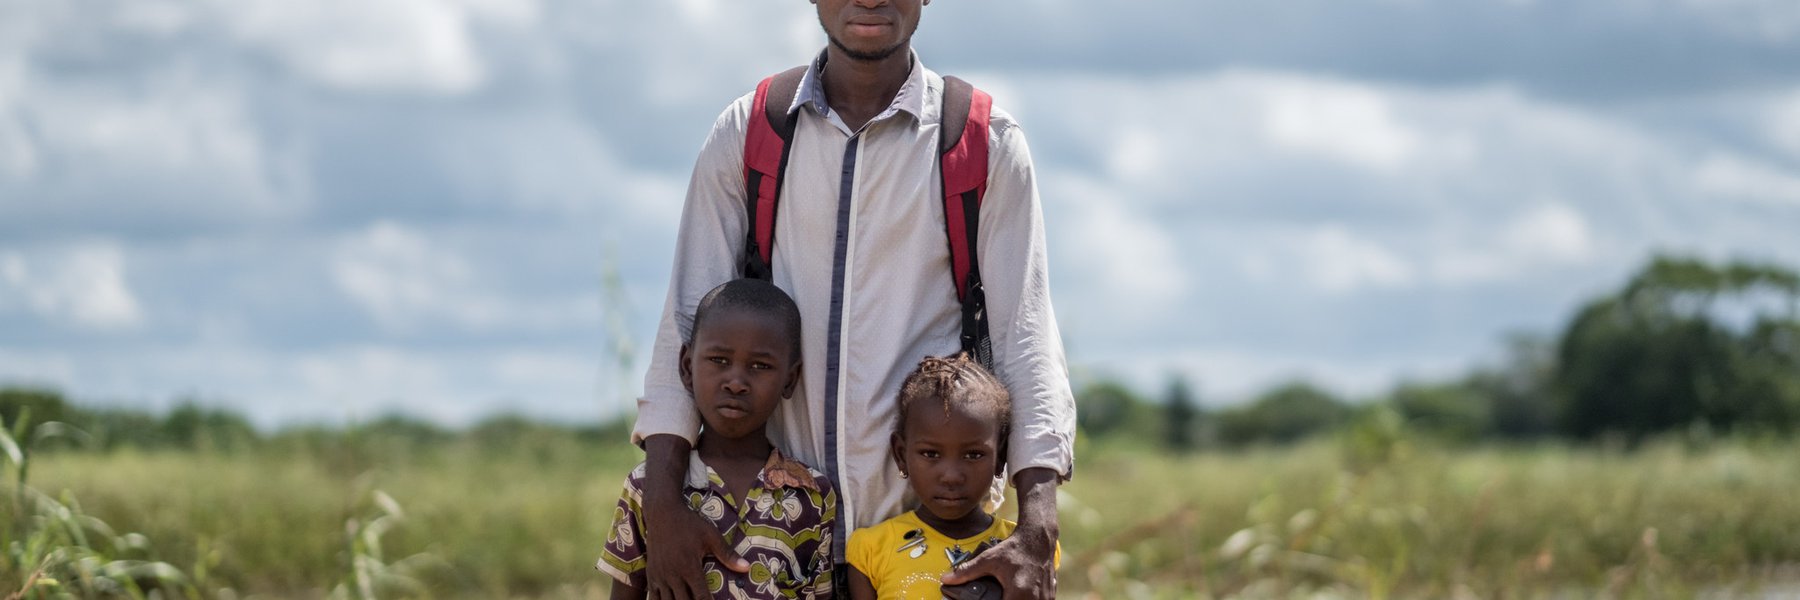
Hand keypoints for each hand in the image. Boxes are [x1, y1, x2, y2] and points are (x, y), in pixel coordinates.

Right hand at [641, 435, 749, 599]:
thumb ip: (727, 554)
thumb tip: (747, 567)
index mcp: (689, 567)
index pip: (701, 597)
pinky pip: (654, 596)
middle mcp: (673, 574)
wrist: (662, 512)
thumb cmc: (690, 523)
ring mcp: (660, 575)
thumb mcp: (711, 536)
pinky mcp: (651, 573)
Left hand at [941, 467, 1060, 599]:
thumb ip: (967, 572)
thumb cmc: (1015, 549)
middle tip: (996, 596)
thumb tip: (947, 579)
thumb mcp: (989, 559)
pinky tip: (1020, 595)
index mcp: (1019, 593)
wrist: (1038, 539)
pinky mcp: (1050, 597)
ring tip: (1006, 594)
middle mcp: (1035, 599)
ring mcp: (1045, 599)